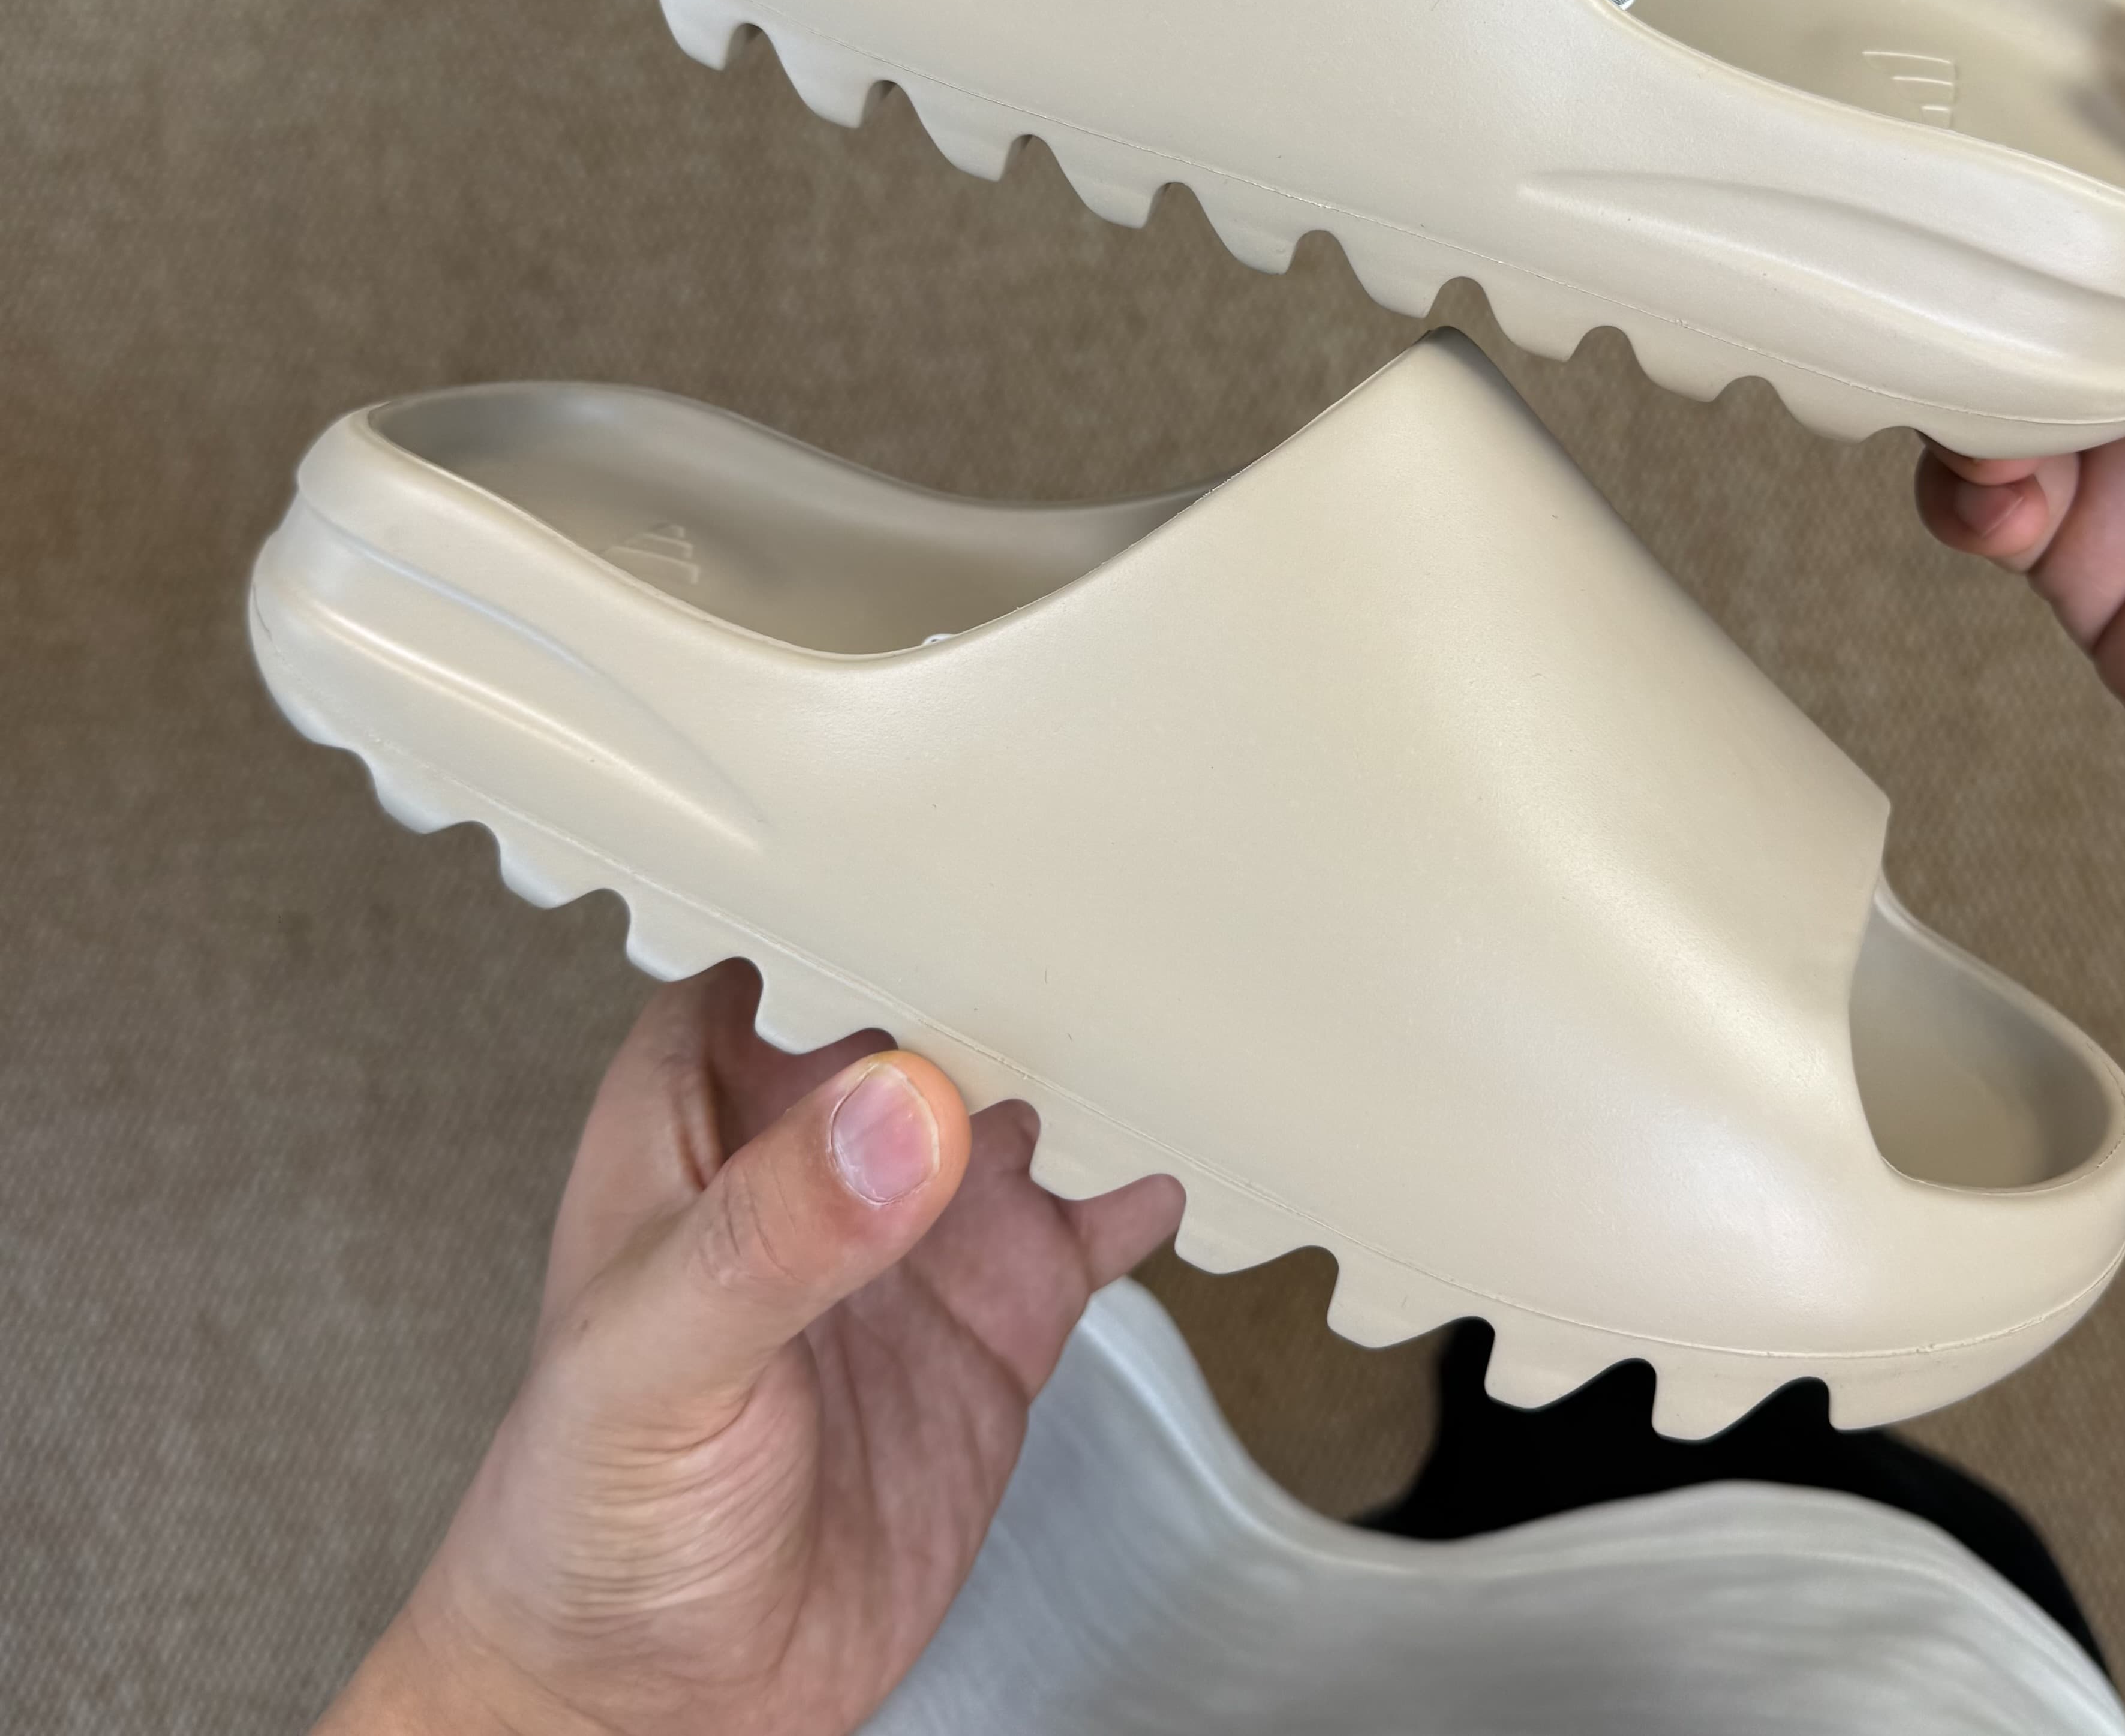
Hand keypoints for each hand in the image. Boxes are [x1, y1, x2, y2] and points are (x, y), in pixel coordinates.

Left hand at [320, 962, 1182, 1735]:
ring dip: (1097, 1049)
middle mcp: (821, 1154)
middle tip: (1114, 883)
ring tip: (1180, 984)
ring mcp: (918, 1236)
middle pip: (931, 1002)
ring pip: (1029, 1093)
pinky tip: (1198, 1142)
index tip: (954, 824)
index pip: (782, 944)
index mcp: (706, 1116)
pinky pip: (1095, 1217)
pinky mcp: (997, 1319)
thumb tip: (897, 1108)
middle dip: (1011, 947)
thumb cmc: (580, 1523)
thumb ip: (773, 1232)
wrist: (655, 1713)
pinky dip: (1152, 1178)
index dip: (854, 881)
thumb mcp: (654, 1356)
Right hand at [1917, 0, 2124, 1349]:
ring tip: (1989, 389)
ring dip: (1966, 364)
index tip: (2020, 85)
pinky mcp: (2092, 554)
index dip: (2104, 112)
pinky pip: (1981, 488)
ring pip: (2002, 359)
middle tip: (1961, 234)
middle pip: (2072, 248)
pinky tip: (2011, 499)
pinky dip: (1965, 484)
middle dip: (2004, 241)